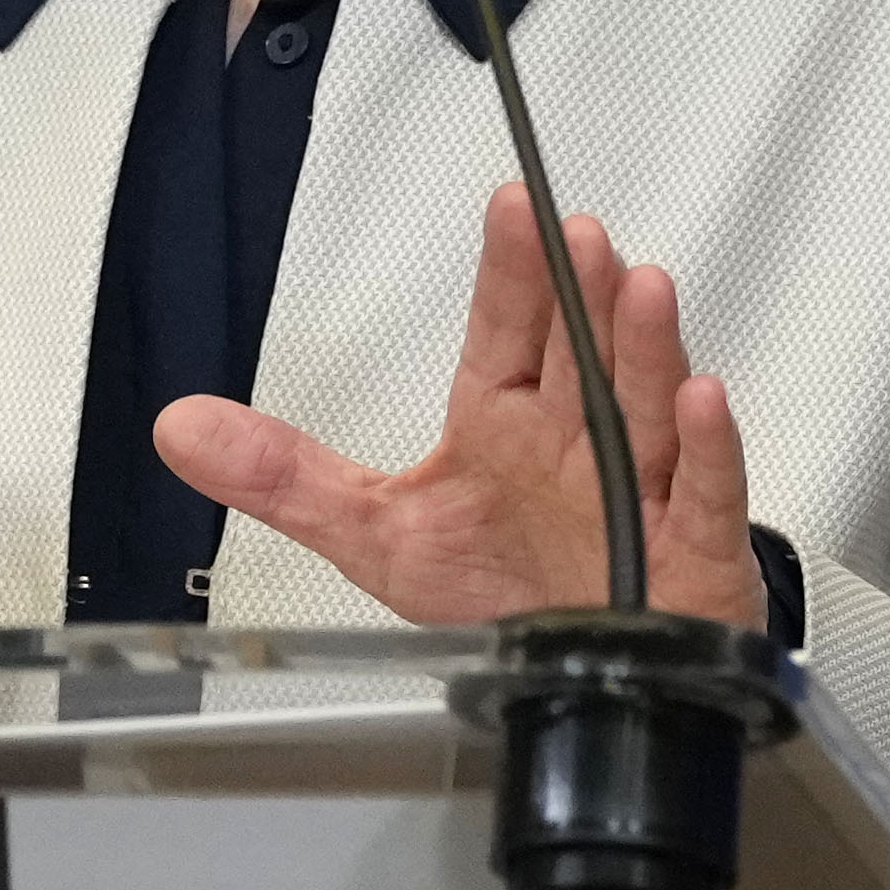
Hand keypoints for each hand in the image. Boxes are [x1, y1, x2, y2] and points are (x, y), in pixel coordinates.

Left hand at [153, 184, 762, 629]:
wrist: (590, 679)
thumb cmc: (505, 591)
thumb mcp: (375, 534)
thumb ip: (284, 478)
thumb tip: (180, 428)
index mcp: (505, 422)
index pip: (508, 334)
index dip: (511, 274)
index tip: (511, 209)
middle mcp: (576, 442)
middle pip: (582, 355)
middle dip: (582, 296)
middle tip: (575, 234)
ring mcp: (642, 491)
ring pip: (647, 407)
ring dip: (647, 349)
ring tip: (641, 288)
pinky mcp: (691, 551)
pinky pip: (704, 495)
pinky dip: (708, 451)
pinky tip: (702, 403)